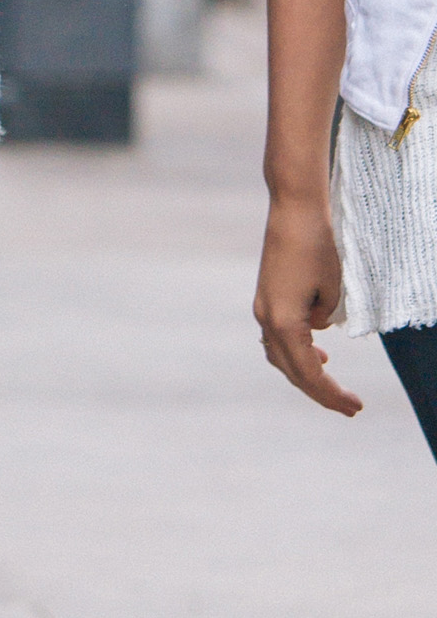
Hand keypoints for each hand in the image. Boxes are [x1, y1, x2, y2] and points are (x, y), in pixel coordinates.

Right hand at [254, 195, 360, 414]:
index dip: (331, 393)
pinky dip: (297, 351)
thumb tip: (317, 329)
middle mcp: (267, 318)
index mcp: (284, 322)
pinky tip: (317, 351)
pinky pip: (279, 337)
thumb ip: (327, 318)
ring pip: (281, 355)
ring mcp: (264, 307)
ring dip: (306, 373)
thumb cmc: (319, 245)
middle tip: (350, 408)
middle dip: (321, 391)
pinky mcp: (267, 297)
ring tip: (331, 385)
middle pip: (292, 370)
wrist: (294, 210)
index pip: (309, 372)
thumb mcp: (336, 288)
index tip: (355, 407)